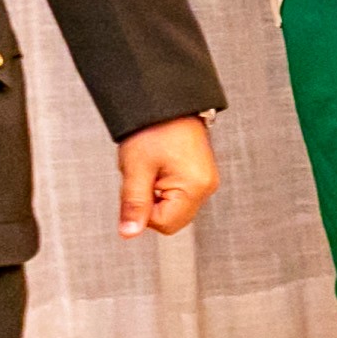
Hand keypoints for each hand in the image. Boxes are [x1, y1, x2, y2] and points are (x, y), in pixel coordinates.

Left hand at [114, 117, 214, 238]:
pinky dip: (165, 189)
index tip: (138, 188)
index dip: (143, 211)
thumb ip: (133, 204)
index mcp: (194, 187)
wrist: (169, 104)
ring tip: (152, 170)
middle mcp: (206, 187)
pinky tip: (160, 170)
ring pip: (175, 209)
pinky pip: (180, 196)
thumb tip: (129, 233)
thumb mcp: (136, 169)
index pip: (164, 224)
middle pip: (172, 220)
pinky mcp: (202, 177)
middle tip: (144, 178)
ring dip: (157, 196)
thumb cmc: (154, 130)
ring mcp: (206, 182)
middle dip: (151, 205)